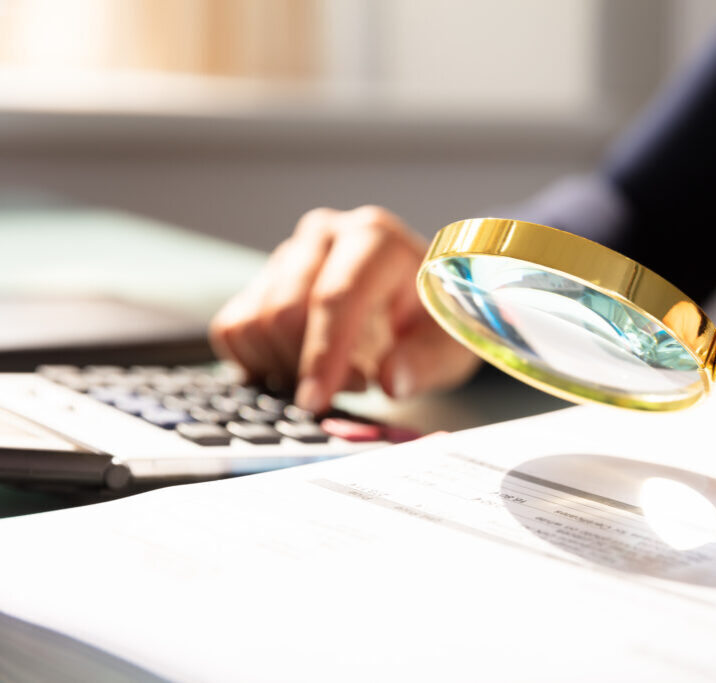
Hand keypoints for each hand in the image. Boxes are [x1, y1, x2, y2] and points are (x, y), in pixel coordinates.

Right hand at [209, 205, 479, 411]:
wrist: (418, 299)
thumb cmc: (434, 318)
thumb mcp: (450, 343)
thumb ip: (426, 361)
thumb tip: (392, 380)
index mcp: (375, 239)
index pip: (336, 297)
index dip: (323, 354)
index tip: (316, 400)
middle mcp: (325, 235)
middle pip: (285, 309)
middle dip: (310, 363)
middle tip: (355, 384)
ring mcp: (288, 254)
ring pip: (254, 321)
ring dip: (285, 365)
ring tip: (334, 372)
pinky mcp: (262, 279)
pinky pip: (233, 328)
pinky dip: (256, 361)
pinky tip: (299, 366)